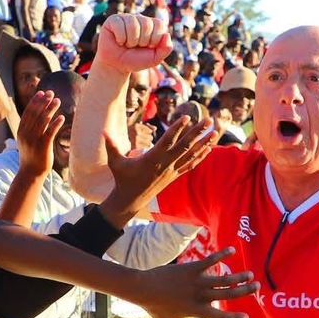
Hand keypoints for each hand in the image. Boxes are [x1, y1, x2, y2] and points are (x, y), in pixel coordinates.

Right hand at [14, 91, 62, 177]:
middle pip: (35, 114)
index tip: (42, 93)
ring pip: (43, 121)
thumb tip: (36, 116)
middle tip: (51, 93)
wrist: (31, 173)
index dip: (35, 101)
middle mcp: (26, 134)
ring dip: (51, 109)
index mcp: (21, 131)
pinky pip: (50, 132)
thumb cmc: (31, 156)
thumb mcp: (26, 141)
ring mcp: (34, 140)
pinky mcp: (43, 146)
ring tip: (58, 100)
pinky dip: (55, 123)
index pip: (28, 112)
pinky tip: (61, 117)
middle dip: (43, 102)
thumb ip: (29, 129)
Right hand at [96, 14, 170, 74]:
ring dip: (130, 41)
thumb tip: (167, 34)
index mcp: (151, 25)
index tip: (148, 47)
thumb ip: (166, 49)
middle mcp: (139, 18)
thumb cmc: (135, 60)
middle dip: (142, 41)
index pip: (159, 24)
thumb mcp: (155, 58)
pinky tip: (118, 41)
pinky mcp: (114, 20)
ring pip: (133, 25)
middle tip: (135, 46)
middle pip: (147, 24)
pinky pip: (119, 25)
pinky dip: (120, 38)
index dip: (154, 39)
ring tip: (127, 44)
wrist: (117, 66)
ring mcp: (126, 18)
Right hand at [101, 115, 218, 225]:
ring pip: (191, 155)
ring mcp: (172, 171)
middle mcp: (165, 164)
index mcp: (152, 159)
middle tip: (209, 120)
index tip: (187, 117)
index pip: (168, 141)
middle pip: (185, 146)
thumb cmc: (123, 178)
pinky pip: (191, 165)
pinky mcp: (175, 176)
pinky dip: (201, 156)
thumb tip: (103, 131)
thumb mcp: (115, 162)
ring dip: (204, 143)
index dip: (178, 129)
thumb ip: (112, 146)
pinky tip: (209, 148)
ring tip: (215, 131)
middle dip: (198, 132)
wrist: (131, 200)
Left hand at [126, 250, 255, 317]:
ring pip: (222, 279)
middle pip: (226, 295)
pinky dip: (222, 256)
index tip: (246, 317)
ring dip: (238, 276)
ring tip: (250, 274)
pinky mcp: (191, 269)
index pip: (219, 317)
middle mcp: (199, 297)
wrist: (143, 288)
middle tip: (256, 288)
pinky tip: (232, 251)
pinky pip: (210, 261)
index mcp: (196, 311)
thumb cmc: (155, 307)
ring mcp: (196, 282)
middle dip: (243, 292)